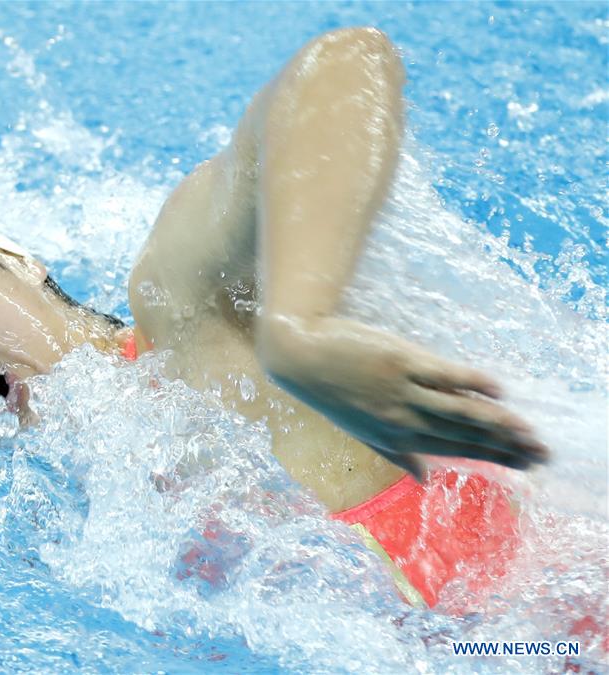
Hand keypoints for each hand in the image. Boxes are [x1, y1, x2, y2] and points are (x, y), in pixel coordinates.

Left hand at [258, 315, 549, 478]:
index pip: (454, 452)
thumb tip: (424, 478)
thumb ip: (396, 453)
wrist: (300, 356)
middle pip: (464, 435)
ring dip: (498, 421)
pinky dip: (472, 381)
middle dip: (506, 445)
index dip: (491, 459)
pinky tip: (498, 388)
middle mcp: (402, 420)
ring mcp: (401, 392)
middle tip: (543, 454)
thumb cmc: (332, 390)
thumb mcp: (361, 429)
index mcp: (395, 438)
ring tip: (529, 430)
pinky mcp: (400, 362)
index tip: (524, 466)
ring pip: (459, 411)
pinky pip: (444, 375)